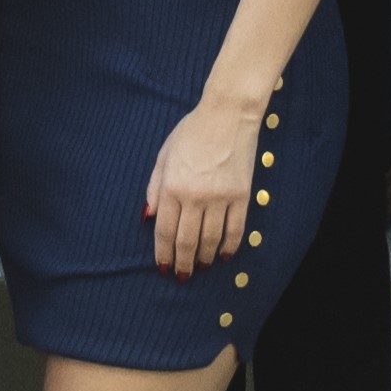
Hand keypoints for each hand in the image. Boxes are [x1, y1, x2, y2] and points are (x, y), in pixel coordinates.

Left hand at [144, 99, 262, 273]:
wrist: (228, 114)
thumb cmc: (192, 132)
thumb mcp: (164, 155)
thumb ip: (155, 187)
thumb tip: (149, 217)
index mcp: (171, 186)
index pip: (165, 230)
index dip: (163, 253)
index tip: (163, 268)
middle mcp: (194, 196)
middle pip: (186, 240)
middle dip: (182, 262)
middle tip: (181, 276)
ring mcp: (220, 197)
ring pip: (210, 239)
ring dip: (204, 258)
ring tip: (200, 268)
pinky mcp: (241, 195)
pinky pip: (235, 229)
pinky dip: (230, 246)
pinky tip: (224, 256)